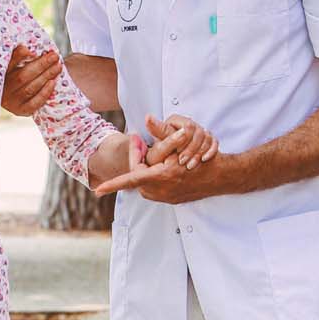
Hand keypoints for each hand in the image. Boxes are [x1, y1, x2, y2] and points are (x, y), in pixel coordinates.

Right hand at [1, 42, 60, 116]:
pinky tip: (53, 82)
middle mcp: (3, 89)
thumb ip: (18, 55)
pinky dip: (45, 92)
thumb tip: (28, 51)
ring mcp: (11, 101)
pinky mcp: (20, 111)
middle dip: (41, 65)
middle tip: (55, 57)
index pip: (8, 63)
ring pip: (30, 89)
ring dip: (46, 76)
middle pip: (23, 76)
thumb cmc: (16, 74)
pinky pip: (34, 103)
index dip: (19, 56)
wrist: (14, 95)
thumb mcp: (13, 63)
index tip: (33, 51)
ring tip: (57, 67)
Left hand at [95, 114, 221, 201]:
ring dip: (147, 171)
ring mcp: (165, 198)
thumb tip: (147, 119)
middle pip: (137, 177)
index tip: (98, 190)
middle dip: (137, 163)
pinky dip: (156, 177)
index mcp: (159, 177)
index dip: (112, 185)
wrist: (220, 177)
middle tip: (140, 144)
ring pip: (145, 183)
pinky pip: (155, 188)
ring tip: (158, 157)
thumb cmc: (200, 159)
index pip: (130, 181)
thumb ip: (161, 134)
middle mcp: (160, 191)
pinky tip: (166, 167)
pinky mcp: (171, 200)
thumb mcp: (179, 144)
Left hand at [145, 114, 217, 172]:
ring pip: (207, 137)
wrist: (170, 165)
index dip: (184, 141)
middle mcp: (187, 123)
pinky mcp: (206, 139)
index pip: (188, 127)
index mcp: (175, 120)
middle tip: (182, 161)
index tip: (176, 152)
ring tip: (190, 165)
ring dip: (199, 152)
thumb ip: (159, 132)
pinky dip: (211, 151)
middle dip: (191, 149)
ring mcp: (198, 130)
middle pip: (199, 132)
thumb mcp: (158, 143)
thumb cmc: (161, 153)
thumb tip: (148, 118)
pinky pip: (214, 142)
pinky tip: (204, 159)